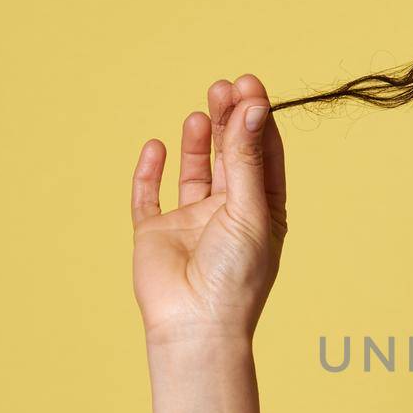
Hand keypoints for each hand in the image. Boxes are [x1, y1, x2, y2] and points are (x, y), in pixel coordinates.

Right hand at [130, 75, 287, 344]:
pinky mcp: (156, 232)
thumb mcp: (249, 211)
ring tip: (201, 112)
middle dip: (228, 120)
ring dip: (199, 140)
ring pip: (195, 170)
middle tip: (223, 87)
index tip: (250, 86)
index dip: (257, 120)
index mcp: (263, 211)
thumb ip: (247, 159)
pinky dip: (150, 171)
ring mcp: (191, 222)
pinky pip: (149, 195)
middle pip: (230, 155)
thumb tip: (253, 108)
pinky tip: (157, 146)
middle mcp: (228, 213)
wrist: (196, 326)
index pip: (263, 155)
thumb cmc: (235, 277)